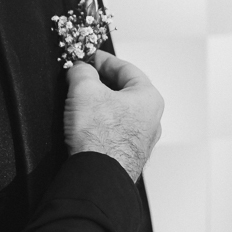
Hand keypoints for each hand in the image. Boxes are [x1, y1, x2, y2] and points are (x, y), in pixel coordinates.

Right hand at [64, 51, 163, 181]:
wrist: (99, 174)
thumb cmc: (100, 136)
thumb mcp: (84, 89)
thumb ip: (82, 71)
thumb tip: (80, 69)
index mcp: (149, 97)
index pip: (125, 68)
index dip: (103, 59)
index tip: (90, 57)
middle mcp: (151, 119)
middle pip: (124, 90)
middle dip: (101, 81)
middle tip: (82, 76)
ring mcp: (141, 139)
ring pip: (119, 111)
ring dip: (100, 103)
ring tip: (81, 100)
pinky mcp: (128, 154)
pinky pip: (115, 130)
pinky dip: (101, 123)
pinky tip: (86, 124)